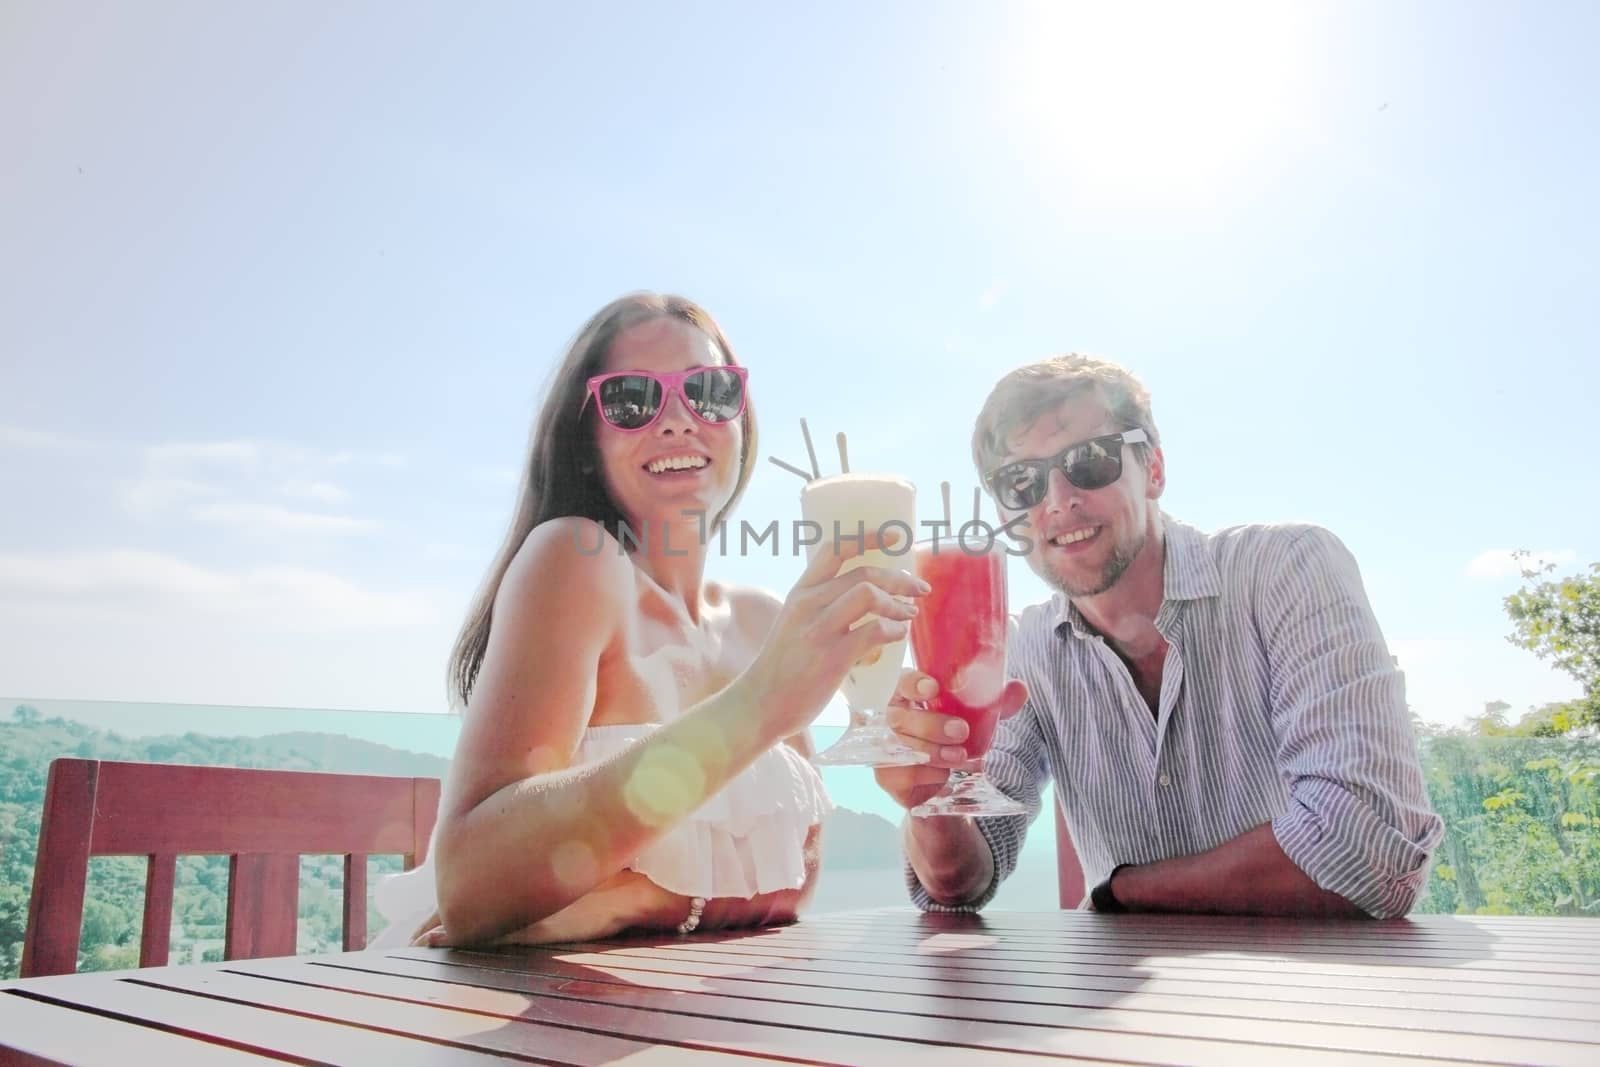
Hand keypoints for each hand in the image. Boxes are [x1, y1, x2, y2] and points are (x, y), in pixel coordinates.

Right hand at [738, 529, 928, 738]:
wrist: (759, 704)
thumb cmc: (782, 668)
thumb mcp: (794, 625)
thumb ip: (821, 609)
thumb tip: (865, 602)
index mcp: (800, 593)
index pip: (834, 549)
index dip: (870, 537)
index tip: (897, 536)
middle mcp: (808, 605)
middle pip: (863, 573)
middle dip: (899, 579)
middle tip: (918, 589)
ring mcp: (819, 630)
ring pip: (869, 595)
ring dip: (898, 603)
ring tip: (909, 614)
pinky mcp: (832, 657)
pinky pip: (873, 631)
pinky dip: (893, 630)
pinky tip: (898, 635)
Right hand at [875, 669, 1027, 810]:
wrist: (943, 787)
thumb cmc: (952, 739)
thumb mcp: (976, 720)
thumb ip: (995, 704)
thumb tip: (1020, 688)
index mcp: (907, 695)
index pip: (901, 682)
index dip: (913, 683)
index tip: (933, 688)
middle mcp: (890, 718)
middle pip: (899, 716)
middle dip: (931, 724)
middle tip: (962, 730)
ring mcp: (883, 747)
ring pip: (901, 745)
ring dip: (933, 751)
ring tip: (960, 756)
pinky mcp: (886, 775)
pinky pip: (903, 772)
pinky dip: (927, 773)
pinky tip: (944, 774)